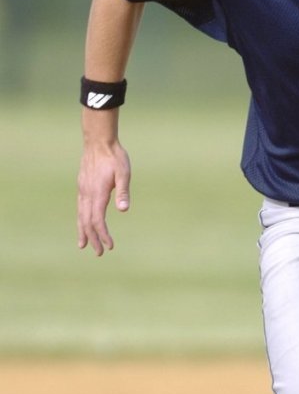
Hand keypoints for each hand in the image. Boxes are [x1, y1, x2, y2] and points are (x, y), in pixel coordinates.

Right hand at [77, 139, 130, 255]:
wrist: (98, 140)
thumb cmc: (114, 156)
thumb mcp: (124, 173)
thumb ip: (123, 191)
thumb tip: (124, 210)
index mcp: (97, 193)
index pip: (98, 220)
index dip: (103, 234)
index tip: (110, 246)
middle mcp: (87, 194)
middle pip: (87, 222)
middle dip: (93, 238)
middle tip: (99, 253)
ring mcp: (82, 190)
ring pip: (80, 215)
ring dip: (83, 231)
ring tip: (83, 245)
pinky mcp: (82, 186)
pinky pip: (79, 207)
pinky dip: (81, 219)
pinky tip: (83, 222)